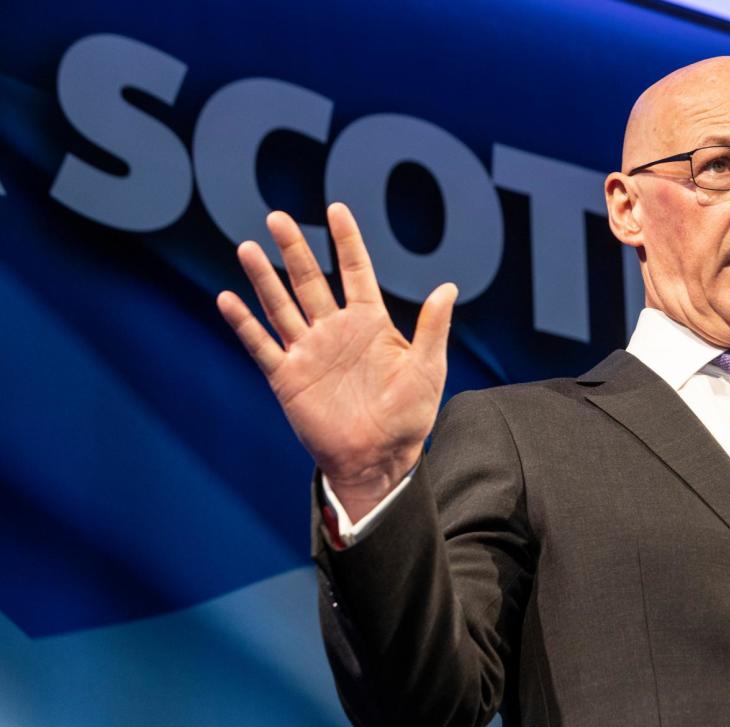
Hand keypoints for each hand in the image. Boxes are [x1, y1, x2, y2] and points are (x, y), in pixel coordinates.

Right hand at [217, 203, 456, 519]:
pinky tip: (227, 299)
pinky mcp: (288, 378)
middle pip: (310, 281)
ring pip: (281, 306)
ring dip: (264, 278)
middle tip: (278, 217)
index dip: (346, 241)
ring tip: (248, 247)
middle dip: (294, 249)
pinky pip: (262, 346)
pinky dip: (244, 324)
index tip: (336, 209)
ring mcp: (309, 353)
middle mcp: (335, 331)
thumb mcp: (428, 370)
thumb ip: (433, 328)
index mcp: (370, 324)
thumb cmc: (409, 417)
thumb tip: (448, 287)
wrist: (378, 459)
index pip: (356, 271)